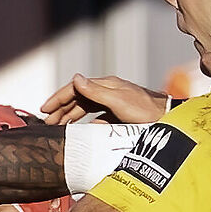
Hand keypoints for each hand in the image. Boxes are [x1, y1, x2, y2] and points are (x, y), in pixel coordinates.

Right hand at [41, 74, 169, 126]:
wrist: (166, 121)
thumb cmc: (144, 110)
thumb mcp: (117, 101)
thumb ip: (95, 91)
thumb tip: (75, 78)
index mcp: (105, 85)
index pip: (75, 89)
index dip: (58, 98)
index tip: (44, 110)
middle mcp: (107, 92)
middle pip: (78, 99)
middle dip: (60, 110)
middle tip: (47, 123)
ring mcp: (112, 103)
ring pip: (85, 109)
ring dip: (70, 117)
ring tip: (58, 128)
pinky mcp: (118, 116)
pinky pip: (96, 118)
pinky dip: (85, 124)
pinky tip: (79, 133)